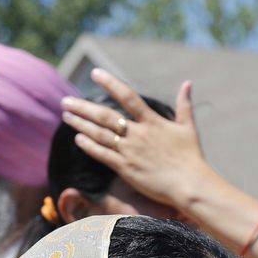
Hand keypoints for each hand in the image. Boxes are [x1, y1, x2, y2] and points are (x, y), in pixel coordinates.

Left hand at [61, 69, 215, 209]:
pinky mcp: (126, 168)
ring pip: (100, 134)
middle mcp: (138, 134)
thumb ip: (185, 105)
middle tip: (66, 100)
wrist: (190, 184)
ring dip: (81, 124)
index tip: (95, 73)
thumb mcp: (189, 127)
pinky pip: (103, 155)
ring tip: (66, 115)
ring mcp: (130, 151)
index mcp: (152, 121)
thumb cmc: (192, 158)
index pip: (127, 96)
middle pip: (105, 116)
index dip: (110, 83)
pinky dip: (89, 146)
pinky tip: (77, 138)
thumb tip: (187, 83)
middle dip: (84, 107)